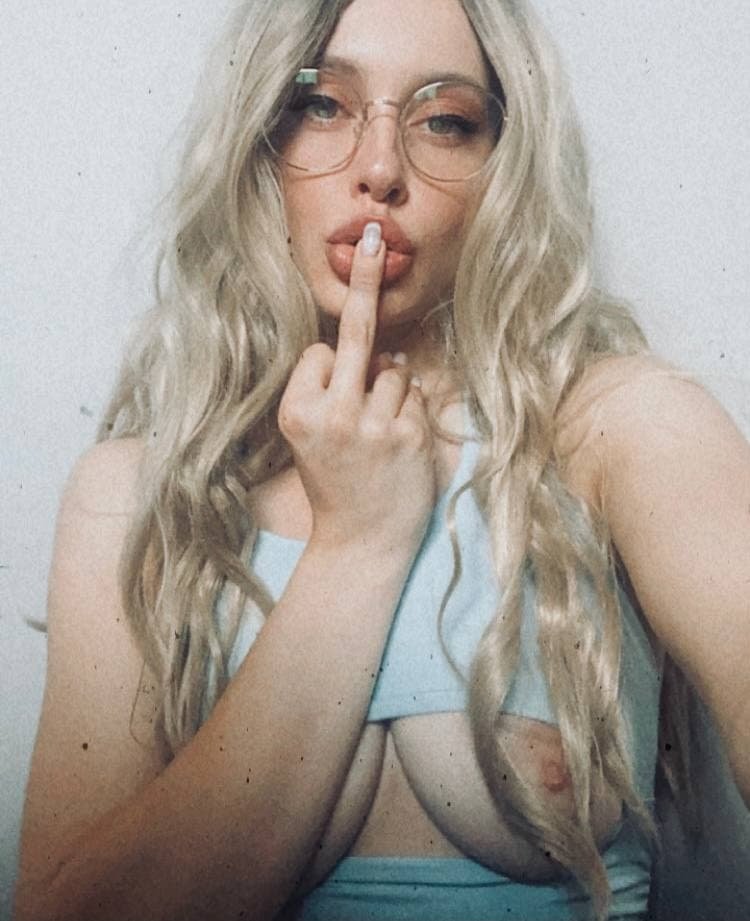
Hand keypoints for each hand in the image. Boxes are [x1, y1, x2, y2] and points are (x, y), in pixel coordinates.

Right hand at [278, 222, 435, 554]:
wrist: (360, 544)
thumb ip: (329, 392)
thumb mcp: (309, 438)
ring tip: (379, 438)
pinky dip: (412, 410)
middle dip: (362, 278)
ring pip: (394, 368)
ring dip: (392, 390)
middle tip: (370, 229)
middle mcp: (330, 413)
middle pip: (355, 332)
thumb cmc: (334, 484)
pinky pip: (416, 395)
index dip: (330, 368)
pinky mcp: (409, 437)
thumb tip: (389, 351)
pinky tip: (399, 445)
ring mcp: (372, 425)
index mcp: (295, 411)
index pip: (321, 350)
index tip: (329, 395)